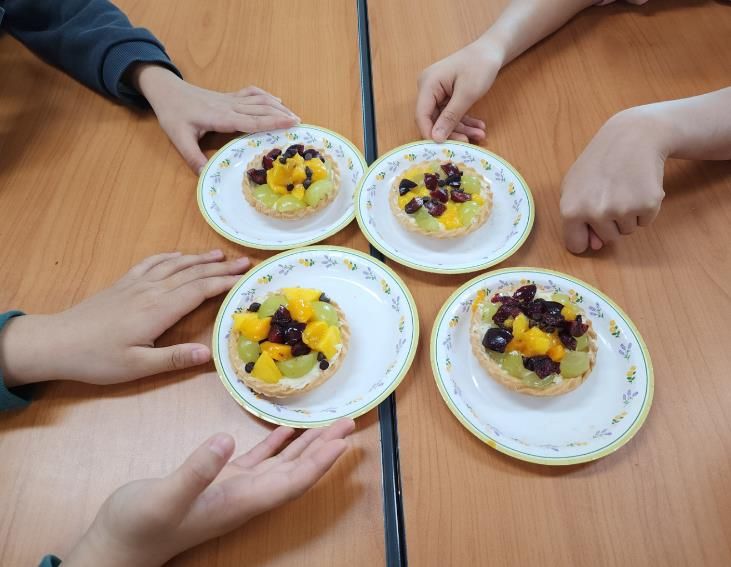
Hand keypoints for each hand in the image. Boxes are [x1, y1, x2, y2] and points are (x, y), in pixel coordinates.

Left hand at [0, 250, 249, 386]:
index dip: (224, 282)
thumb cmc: (98, 358)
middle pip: (192, 273)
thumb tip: (208, 354)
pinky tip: (178, 256)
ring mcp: (136, 284)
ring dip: (198, 258)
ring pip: (174, 265)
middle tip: (244, 261)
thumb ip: (174, 359)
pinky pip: (152, 263)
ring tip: (219, 254)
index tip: (246, 277)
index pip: (200, 290)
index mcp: (159, 310)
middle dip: (219, 267)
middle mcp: (152, 291)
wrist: (57, 342)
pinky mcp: (124, 284)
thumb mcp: (138, 366)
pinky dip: (170, 257)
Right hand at [63, 419, 355, 566]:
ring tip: (329, 422)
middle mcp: (246, 496)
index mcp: (240, 501)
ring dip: (307, 444)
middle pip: (297, 472)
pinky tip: (287, 429)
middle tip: (350, 422)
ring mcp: (234, 488)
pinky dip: (276, 443)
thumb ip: (195, 471)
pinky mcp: (220, 480)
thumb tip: (226, 441)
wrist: (116, 546)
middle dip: (324, 448)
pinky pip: (259, 459)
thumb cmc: (137, 527)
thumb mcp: (163, 497)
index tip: (343, 441)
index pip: (292, 481)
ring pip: (282, 464)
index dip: (320, 462)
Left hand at [131, 64, 299, 172]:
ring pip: (259, 100)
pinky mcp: (228, 97)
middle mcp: (229, 106)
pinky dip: (266, 96)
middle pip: (261, 109)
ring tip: (294, 114)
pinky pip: (251, 93)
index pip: (253, 120)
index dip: (274, 121)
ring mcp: (230, 99)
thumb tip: (206, 176)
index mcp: (221, 117)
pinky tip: (275, 100)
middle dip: (282, 114)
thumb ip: (193, 158)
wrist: (166, 90)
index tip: (292, 122)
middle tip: (300, 124)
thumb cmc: (173, 114)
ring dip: (277, 106)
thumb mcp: (179, 139)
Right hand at [416, 41, 500, 142]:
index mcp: (428, 84)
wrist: (492, 50)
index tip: (443, 147)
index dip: (430, 133)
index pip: (422, 114)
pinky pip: (451, 113)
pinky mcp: (446, 96)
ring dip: (462, 128)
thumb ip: (450, 116)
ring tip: (480, 134)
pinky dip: (464, 121)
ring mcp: (437, 93)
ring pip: (444, 119)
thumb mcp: (467, 93)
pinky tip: (478, 127)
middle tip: (468, 142)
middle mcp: (428, 89)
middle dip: (452, 131)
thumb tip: (436, 138)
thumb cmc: (480, 65)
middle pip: (433, 119)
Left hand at [560, 109, 668, 252]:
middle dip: (610, 223)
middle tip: (611, 194)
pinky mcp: (647, 205)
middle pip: (607, 239)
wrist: (632, 136)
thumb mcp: (574, 186)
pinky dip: (644, 209)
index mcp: (571, 210)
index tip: (590, 228)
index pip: (575, 246)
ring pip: (626, 231)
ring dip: (627, 215)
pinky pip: (644, 222)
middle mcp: (595, 213)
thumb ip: (576, 218)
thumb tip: (594, 246)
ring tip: (624, 188)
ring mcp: (622, 210)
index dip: (584, 239)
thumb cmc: (599, 163)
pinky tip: (639, 186)